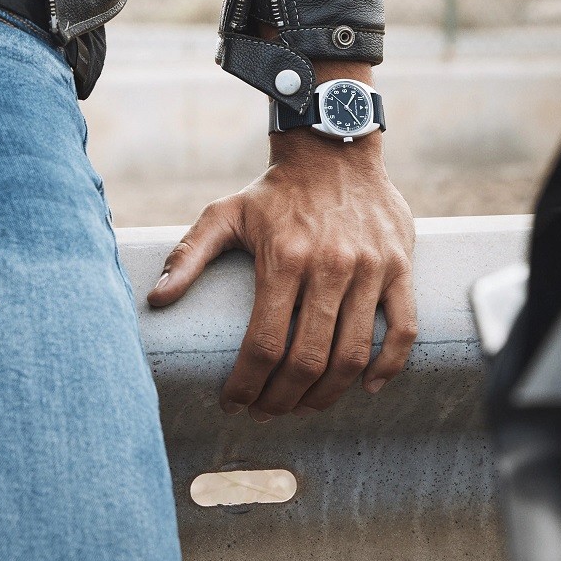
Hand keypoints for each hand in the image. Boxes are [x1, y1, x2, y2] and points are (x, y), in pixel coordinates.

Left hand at [147, 124, 416, 420]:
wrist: (334, 148)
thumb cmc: (275, 190)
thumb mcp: (225, 214)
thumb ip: (189, 255)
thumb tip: (156, 299)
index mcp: (284, 258)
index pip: (264, 344)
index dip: (246, 385)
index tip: (233, 403)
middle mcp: (331, 266)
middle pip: (308, 360)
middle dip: (282, 400)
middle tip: (265, 411)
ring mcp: (370, 268)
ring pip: (353, 354)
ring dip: (328, 394)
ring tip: (305, 406)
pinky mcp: (399, 266)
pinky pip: (403, 329)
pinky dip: (388, 367)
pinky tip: (366, 386)